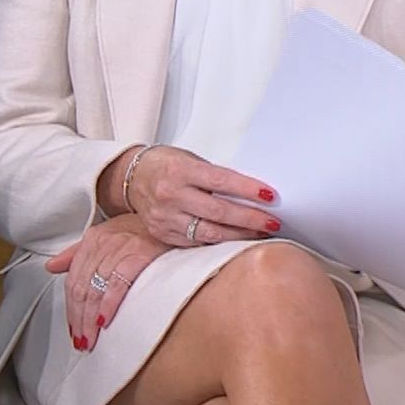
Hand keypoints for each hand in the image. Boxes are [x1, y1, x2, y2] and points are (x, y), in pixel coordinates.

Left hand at [46, 216, 167, 350]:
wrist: (173, 216)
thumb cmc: (141, 231)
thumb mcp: (107, 236)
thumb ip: (77, 253)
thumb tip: (51, 266)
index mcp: (93, 239)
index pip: (73, 279)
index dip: (70, 308)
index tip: (73, 328)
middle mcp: (103, 242)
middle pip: (82, 287)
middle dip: (78, 318)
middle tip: (81, 340)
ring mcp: (121, 248)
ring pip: (96, 289)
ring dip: (90, 318)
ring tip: (91, 338)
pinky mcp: (140, 254)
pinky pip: (118, 284)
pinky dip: (109, 304)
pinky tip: (105, 320)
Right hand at [123, 145, 280, 247]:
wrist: (131, 177)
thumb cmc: (165, 165)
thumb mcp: (190, 160)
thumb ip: (216, 177)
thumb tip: (252, 193)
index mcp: (180, 170)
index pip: (221, 181)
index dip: (248, 190)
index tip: (270, 196)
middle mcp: (171, 195)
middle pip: (219, 212)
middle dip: (250, 218)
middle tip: (272, 222)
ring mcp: (166, 217)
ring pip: (210, 233)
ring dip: (239, 235)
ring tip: (260, 234)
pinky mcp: (163, 234)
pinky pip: (197, 243)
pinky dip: (219, 242)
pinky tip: (234, 240)